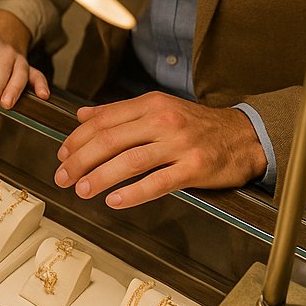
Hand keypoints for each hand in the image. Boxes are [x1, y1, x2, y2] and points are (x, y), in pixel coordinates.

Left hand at [0, 11, 49, 111]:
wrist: (1, 30)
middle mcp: (4, 50)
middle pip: (1, 69)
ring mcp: (17, 59)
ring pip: (19, 73)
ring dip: (14, 89)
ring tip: (7, 104)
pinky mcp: (28, 67)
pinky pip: (37, 75)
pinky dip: (41, 85)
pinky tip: (43, 96)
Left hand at [54, 92, 267, 208]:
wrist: (243, 135)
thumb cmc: (195, 124)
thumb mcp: (158, 108)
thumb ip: (119, 112)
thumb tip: (82, 116)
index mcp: (150, 104)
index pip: (103, 120)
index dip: (77, 138)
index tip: (62, 154)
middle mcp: (162, 121)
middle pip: (110, 139)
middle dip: (80, 159)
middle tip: (62, 176)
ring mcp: (178, 144)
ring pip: (130, 161)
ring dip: (100, 176)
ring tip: (81, 190)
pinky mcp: (194, 168)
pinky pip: (158, 182)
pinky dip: (134, 193)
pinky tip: (114, 201)